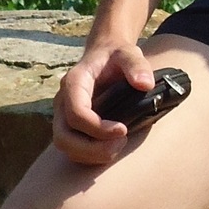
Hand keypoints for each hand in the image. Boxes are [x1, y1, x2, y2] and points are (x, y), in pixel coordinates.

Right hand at [52, 40, 154, 165]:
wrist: (105, 55)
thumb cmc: (116, 56)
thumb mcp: (129, 54)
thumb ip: (137, 66)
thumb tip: (145, 84)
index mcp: (75, 82)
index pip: (75, 112)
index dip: (97, 127)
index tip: (123, 130)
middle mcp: (63, 100)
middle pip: (63, 135)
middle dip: (91, 148)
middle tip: (120, 144)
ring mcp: (64, 114)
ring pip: (65, 145)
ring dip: (90, 154)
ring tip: (118, 146)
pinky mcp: (70, 125)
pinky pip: (72, 148)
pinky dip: (89, 155)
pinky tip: (111, 148)